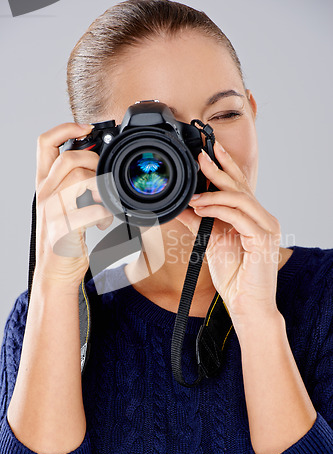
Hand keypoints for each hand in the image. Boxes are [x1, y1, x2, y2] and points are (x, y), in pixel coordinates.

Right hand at [34, 123, 112, 286]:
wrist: (54, 271)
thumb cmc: (62, 238)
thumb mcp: (63, 205)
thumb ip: (74, 185)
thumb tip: (98, 169)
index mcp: (44, 184)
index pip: (45, 143)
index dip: (65, 128)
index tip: (85, 128)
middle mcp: (45, 193)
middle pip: (69, 159)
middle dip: (95, 163)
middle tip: (105, 179)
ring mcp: (52, 210)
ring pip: (81, 180)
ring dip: (103, 190)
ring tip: (106, 206)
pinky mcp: (63, 228)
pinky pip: (90, 210)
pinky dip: (106, 213)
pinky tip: (106, 222)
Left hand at [176, 141, 281, 335]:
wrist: (246, 303)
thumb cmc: (234, 275)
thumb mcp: (211, 241)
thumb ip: (198, 221)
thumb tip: (180, 205)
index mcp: (252, 217)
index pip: (239, 185)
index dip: (225, 165)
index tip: (209, 150)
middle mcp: (263, 218)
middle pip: (240, 186)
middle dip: (219, 168)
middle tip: (200, 155)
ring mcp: (266, 227)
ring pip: (239, 198)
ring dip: (213, 194)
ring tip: (192, 196)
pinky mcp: (263, 238)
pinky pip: (239, 216)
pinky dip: (218, 209)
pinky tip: (201, 209)